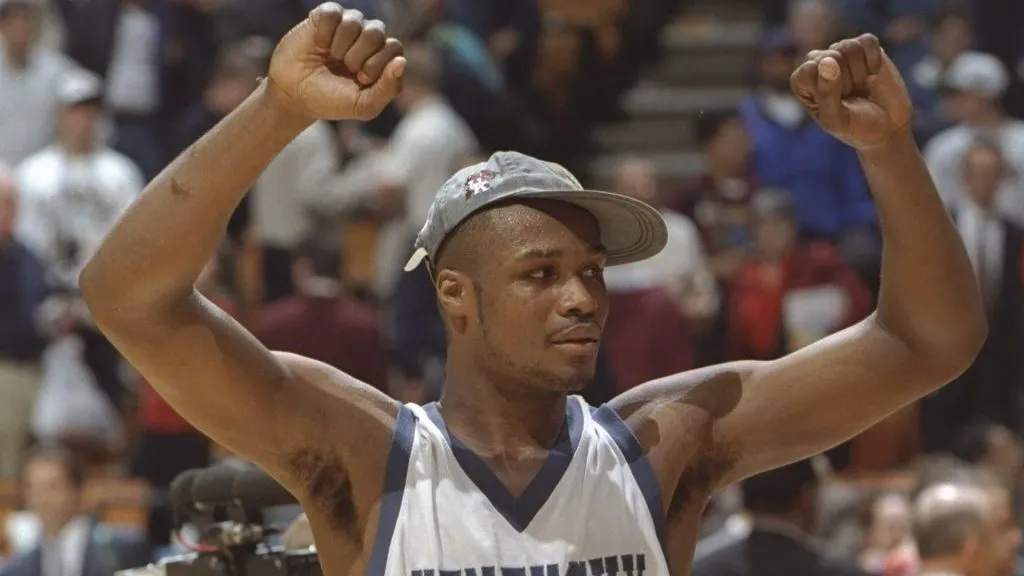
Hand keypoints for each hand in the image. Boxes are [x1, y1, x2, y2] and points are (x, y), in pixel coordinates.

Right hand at [267, 2, 405, 120]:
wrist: (293, 95)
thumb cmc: (331, 101)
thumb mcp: (363, 105)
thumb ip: (388, 88)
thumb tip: (401, 61)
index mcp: (382, 57)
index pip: (394, 48)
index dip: (377, 64)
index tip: (361, 78)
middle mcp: (368, 38)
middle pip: (376, 32)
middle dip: (358, 56)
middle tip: (346, 68)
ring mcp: (347, 25)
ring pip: (355, 21)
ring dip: (340, 46)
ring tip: (331, 58)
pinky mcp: (325, 16)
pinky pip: (332, 13)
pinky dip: (324, 34)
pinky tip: (319, 46)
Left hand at [790, 34, 911, 149]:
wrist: (887, 126)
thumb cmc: (855, 126)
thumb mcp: (836, 119)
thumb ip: (827, 93)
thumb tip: (828, 60)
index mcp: (802, 82)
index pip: (808, 69)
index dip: (829, 87)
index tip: (836, 103)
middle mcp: (817, 63)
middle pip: (830, 56)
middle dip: (846, 80)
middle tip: (850, 96)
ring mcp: (841, 52)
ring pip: (849, 47)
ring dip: (860, 73)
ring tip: (860, 87)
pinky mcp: (863, 46)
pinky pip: (868, 41)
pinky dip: (874, 61)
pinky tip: (873, 75)